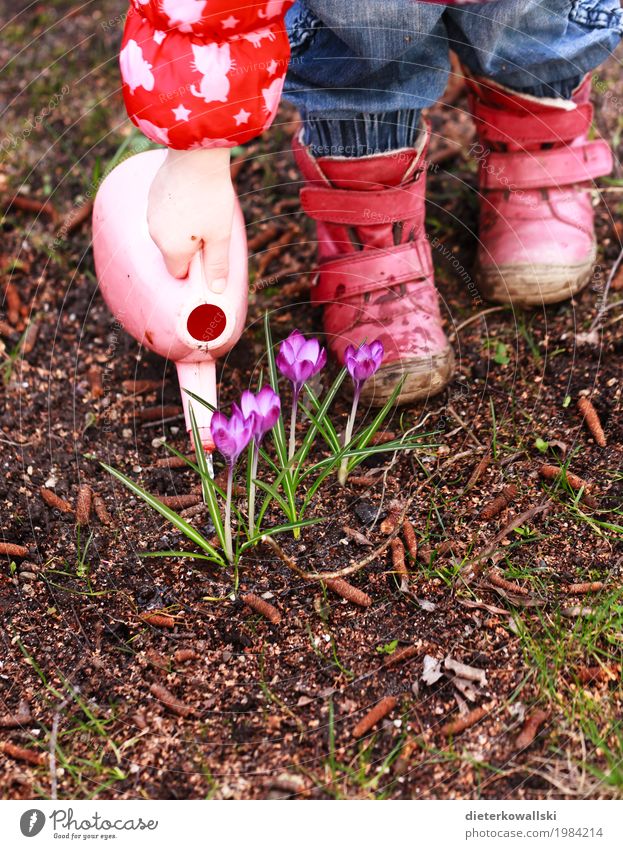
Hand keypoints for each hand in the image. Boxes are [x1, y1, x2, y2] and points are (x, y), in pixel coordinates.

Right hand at [147, 147, 233, 290]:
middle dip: (190, 246)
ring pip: (168, 231)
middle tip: (211, 227)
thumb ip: (217, 265)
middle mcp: (155, 234)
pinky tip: (192, 195)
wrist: (196, 152)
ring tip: (202, 208)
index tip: (209, 253)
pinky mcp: (152, 194)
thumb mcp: (221, 235)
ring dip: (184, 227)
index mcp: (171, 249)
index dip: (195, 268)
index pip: (178, 273)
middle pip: (173, 252)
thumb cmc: (211, 197)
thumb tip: (216, 290)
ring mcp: (150, 212)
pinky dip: (177, 210)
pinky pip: (165, 212)